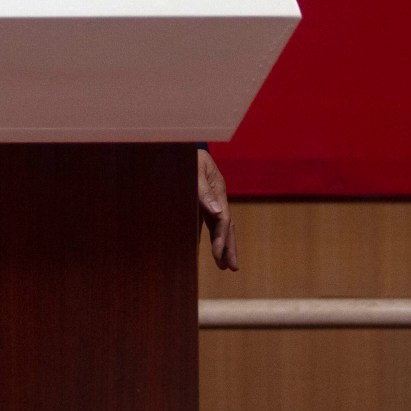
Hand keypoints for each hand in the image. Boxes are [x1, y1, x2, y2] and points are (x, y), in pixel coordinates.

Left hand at [198, 147, 235, 270]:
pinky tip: (209, 250)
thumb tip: (216, 212)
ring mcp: (209, 200)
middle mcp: (216, 197)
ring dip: (222, 245)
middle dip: (229, 247)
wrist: (178, 142)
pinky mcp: (200, 201)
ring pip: (219, 226)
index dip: (221, 238)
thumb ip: (203, 190)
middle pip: (226, 226)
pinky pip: (207, 222)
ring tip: (224, 265)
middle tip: (232, 268)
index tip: (218, 256)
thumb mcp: (195, 168)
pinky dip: (209, 237)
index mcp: (218, 189)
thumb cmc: (186, 154)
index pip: (223, 219)